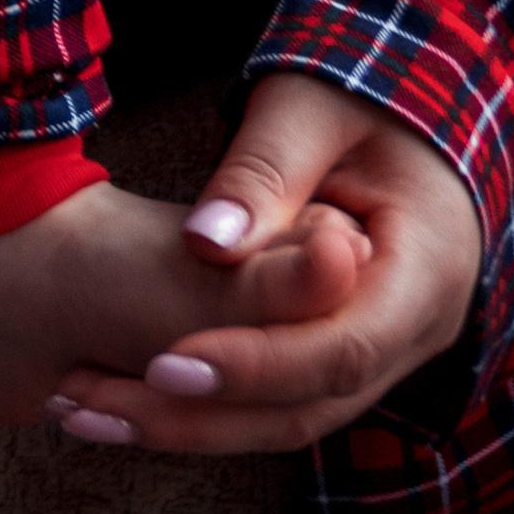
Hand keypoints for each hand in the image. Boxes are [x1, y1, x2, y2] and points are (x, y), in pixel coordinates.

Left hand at [48, 72, 484, 453]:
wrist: (404, 106)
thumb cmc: (357, 89)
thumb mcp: (308, 109)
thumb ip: (262, 173)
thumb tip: (205, 245)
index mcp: (427, 264)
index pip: (342, 346)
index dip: (255, 365)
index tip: (165, 365)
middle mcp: (419, 327)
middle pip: (312, 401)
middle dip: (204, 414)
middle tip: (95, 404)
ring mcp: (389, 349)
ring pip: (293, 416)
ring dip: (193, 424)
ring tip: (85, 412)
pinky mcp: (348, 351)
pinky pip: (284, 397)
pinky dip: (211, 404)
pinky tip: (127, 399)